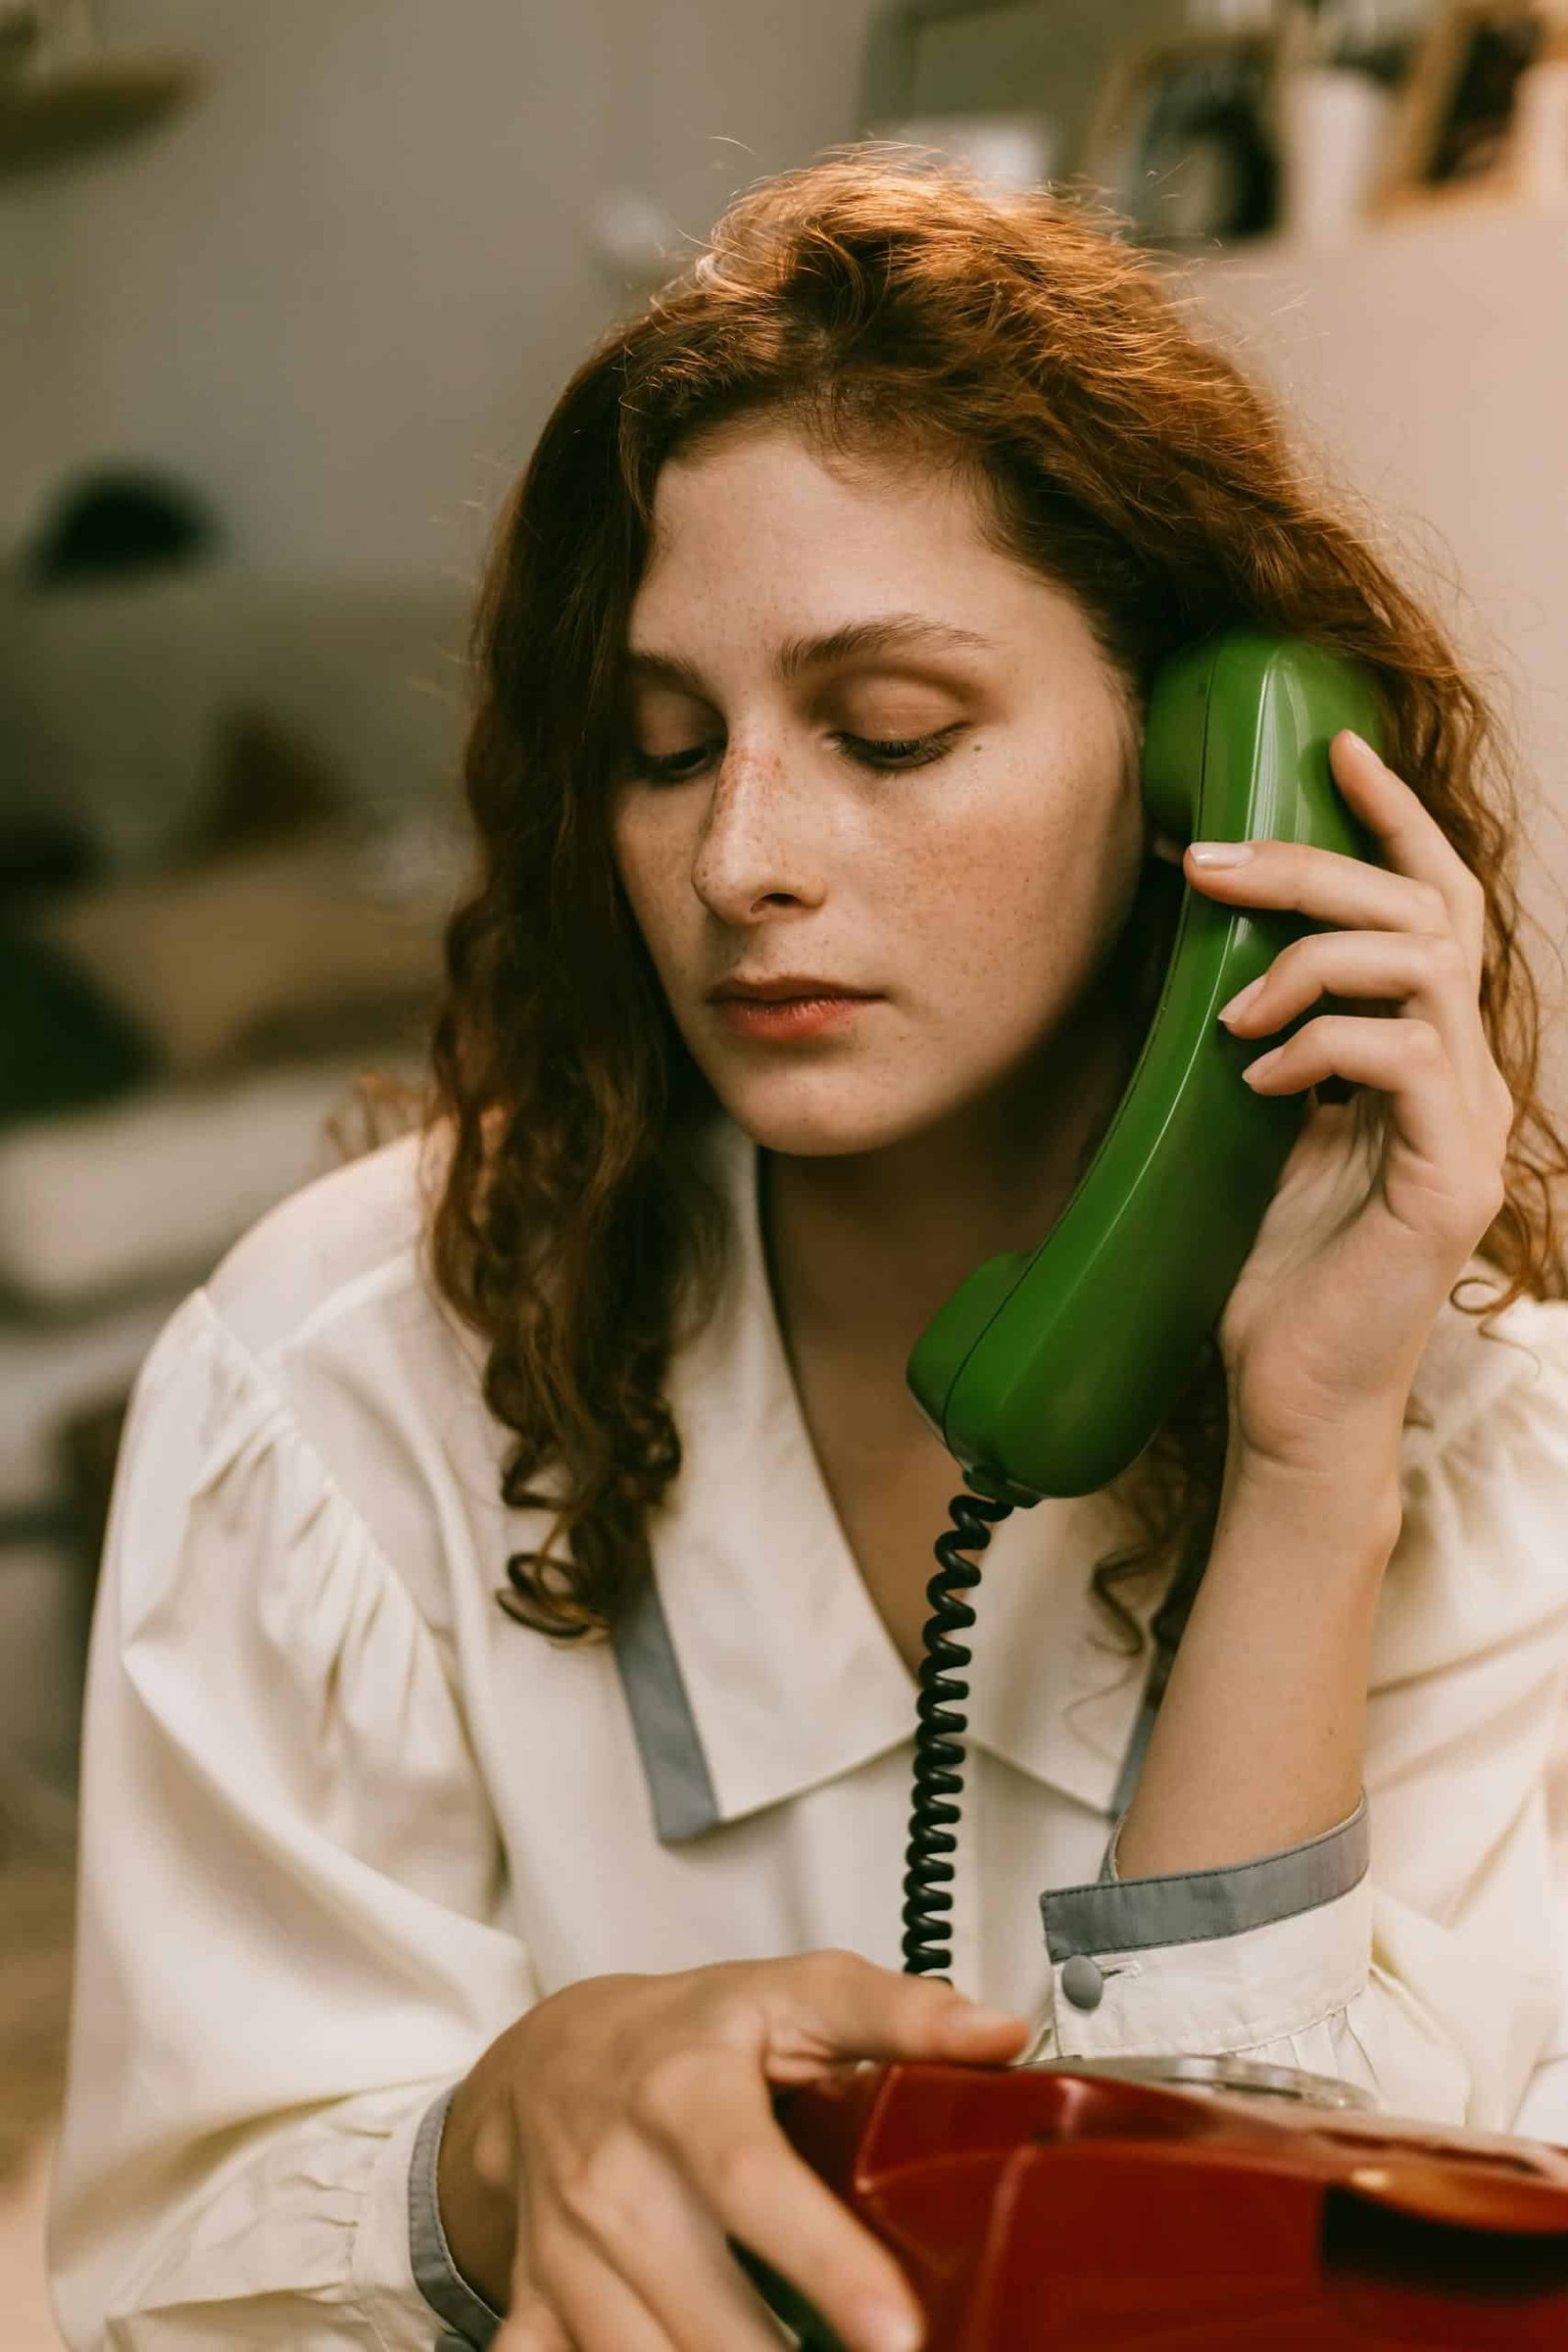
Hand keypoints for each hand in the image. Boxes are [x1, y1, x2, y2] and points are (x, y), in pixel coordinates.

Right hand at [437, 1950, 1028, 2351]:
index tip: (897, 2332)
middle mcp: (615, 2177)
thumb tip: (1002, 2035)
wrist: (555, 2060)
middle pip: (706, 2313)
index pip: (752, 2185)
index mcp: (686, 2093)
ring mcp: (567, 2252)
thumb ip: (897, 2012)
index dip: (825, 2264)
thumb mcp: (793, 1994)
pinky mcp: (535, 2305)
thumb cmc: (692, 2032)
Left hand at [1185, 728, 1513, 1481]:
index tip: (1333, 747)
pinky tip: (1259, 1079)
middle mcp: (1462, 1074)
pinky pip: (1405, 1057)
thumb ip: (1258, 1039)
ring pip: (1422, 965)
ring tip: (1233, 1010)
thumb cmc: (1267, 1269)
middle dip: (1314, 864)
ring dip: (1310, 959)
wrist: (1289, 1397)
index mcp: (1422, 1053)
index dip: (1393, 819)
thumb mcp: (1252, 1128)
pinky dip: (1322, 1044)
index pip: (1432, 904)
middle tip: (1208, 861)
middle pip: (1423, 909)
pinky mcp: (1451, 1178)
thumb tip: (1195, 949)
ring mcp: (1468, 1124)